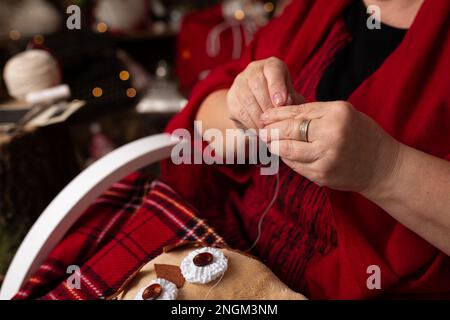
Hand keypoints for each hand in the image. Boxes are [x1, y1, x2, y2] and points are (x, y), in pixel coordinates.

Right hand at [227, 57, 304, 129]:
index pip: (272, 69)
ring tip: (267, 128)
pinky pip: (240, 111)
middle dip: (267, 105)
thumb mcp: (291, 97)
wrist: (261, 106)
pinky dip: (250, 122)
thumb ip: (292, 100)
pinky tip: (258, 130)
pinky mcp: (231, 98)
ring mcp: (240, 83)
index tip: (280, 103)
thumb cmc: (282, 100)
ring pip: (247, 98)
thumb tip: (287, 105)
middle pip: (257, 84)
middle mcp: (253, 70)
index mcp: (272, 66)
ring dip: (258, 116)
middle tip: (275, 121)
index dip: (276, 86)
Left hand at [261, 101, 400, 193]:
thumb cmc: (362, 135)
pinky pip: (296, 165)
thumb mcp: (344, 114)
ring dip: (274, 145)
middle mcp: (331, 135)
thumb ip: (315, 113)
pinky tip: (282, 153)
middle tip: (261, 128)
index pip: (297, 112)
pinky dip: (287, 158)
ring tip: (268, 140)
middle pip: (290, 131)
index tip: (265, 115)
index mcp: (337, 114)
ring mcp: (325, 157)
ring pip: (288, 150)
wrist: (383, 167)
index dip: (277, 114)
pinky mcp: (321, 175)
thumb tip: (282, 113)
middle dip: (271, 129)